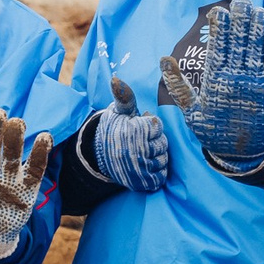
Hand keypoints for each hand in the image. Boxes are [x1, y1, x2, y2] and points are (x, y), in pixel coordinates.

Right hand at [87, 77, 171, 192]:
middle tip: (140, 142)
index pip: (157, 126)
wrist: (99, 158)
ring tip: (142, 154)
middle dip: (155, 141)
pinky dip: (157, 171)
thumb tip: (116, 80)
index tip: (138, 129)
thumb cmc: (113, 131)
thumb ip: (124, 97)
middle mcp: (137, 150)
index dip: (149, 127)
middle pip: (163, 143)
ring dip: (157, 156)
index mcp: (132, 131)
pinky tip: (146, 166)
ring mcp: (140, 168)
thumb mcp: (117, 112)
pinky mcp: (142, 183)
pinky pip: (161, 176)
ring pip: (164, 159)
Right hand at [159, 0, 263, 168]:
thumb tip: (164, 58)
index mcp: (214, 83)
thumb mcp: (190, 111)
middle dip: (240, 18)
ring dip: (259, 25)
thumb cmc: (213, 129)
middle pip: (239, 42)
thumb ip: (177, 85)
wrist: (245, 152)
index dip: (219, 27)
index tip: (219, 10)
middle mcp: (236, 79)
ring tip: (257, 8)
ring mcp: (255, 82)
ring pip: (258, 46)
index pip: (217, 48)